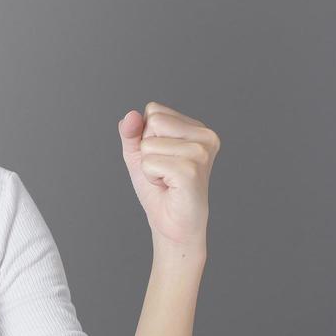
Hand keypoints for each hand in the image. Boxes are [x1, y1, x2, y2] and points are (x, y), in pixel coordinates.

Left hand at [118, 102, 219, 253]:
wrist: (172, 224)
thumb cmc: (159, 189)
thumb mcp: (139, 154)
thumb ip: (131, 132)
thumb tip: (130, 115)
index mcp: (197, 128)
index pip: (154, 111)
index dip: (146, 136)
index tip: (162, 157)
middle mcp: (205, 136)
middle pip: (152, 122)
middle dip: (147, 149)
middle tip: (164, 170)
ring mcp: (201, 153)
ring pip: (148, 144)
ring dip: (149, 166)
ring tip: (167, 179)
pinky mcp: (191, 171)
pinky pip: (149, 163)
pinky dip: (151, 177)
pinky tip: (168, 186)